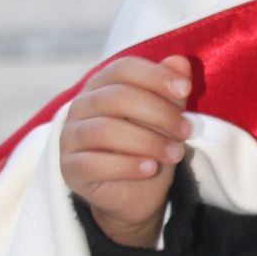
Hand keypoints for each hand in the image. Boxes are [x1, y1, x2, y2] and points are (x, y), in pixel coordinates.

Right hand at [59, 55, 192, 245]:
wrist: (136, 194)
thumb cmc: (149, 147)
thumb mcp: (166, 118)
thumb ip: (169, 91)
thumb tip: (180, 62)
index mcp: (101, 85)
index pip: (123, 68)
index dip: (155, 75)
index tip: (186, 89)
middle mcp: (81, 106)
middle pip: (117, 97)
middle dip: (159, 113)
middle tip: (186, 130)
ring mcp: (70, 137)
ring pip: (106, 130)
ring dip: (148, 141)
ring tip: (175, 153)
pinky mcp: (69, 168)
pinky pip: (94, 163)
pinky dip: (127, 165)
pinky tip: (150, 168)